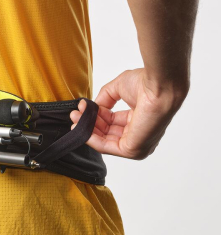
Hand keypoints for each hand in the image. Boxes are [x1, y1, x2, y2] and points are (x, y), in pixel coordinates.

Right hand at [69, 68, 188, 159]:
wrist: (158, 87)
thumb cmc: (146, 85)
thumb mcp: (118, 89)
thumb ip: (104, 99)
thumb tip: (93, 107)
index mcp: (138, 120)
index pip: (112, 123)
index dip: (95, 116)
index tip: (82, 108)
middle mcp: (138, 134)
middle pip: (107, 133)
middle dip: (88, 123)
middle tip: (75, 114)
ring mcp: (137, 144)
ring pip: (105, 141)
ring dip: (87, 130)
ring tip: (76, 118)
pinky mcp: (133, 149)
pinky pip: (107, 147)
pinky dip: (92, 138)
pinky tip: (82, 127)